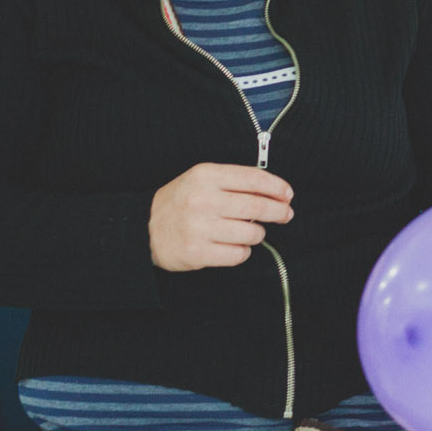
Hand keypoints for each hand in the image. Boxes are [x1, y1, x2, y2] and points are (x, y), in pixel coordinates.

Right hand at [150, 163, 294, 271]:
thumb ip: (236, 180)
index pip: (254, 179)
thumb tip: (278, 192)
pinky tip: (235, 245)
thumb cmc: (182, 200)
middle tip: (285, 215)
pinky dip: (243, 251)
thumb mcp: (203, 178)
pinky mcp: (197, 252)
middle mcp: (203, 200)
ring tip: (250, 232)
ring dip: (257, 234)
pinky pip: (238, 255)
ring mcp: (199, 227)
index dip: (278, 187)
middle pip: (258, 207)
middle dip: (279, 212)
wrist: (143, 227)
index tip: (288, 195)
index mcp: (206, 176)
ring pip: (252, 233)